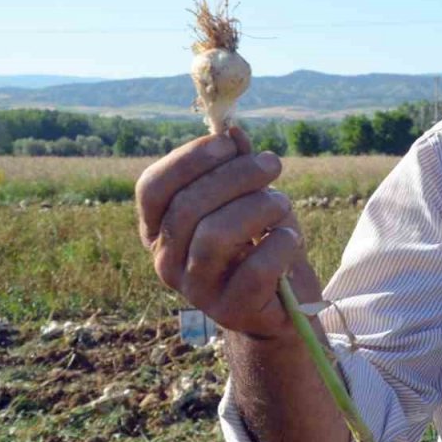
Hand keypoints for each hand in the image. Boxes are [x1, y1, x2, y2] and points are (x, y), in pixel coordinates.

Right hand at [136, 127, 317, 340]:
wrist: (285, 301)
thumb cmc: (261, 241)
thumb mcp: (249, 197)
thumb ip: (237, 166)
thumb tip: (233, 131)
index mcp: (159, 229)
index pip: (152, 188)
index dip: (189, 159)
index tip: (229, 143)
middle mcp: (166, 261)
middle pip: (188, 206)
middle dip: (236, 175)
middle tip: (272, 164)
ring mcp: (196, 290)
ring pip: (215, 236)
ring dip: (258, 208)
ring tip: (282, 203)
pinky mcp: (232, 310)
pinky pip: (254, 270)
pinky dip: (279, 244)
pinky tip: (289, 237)